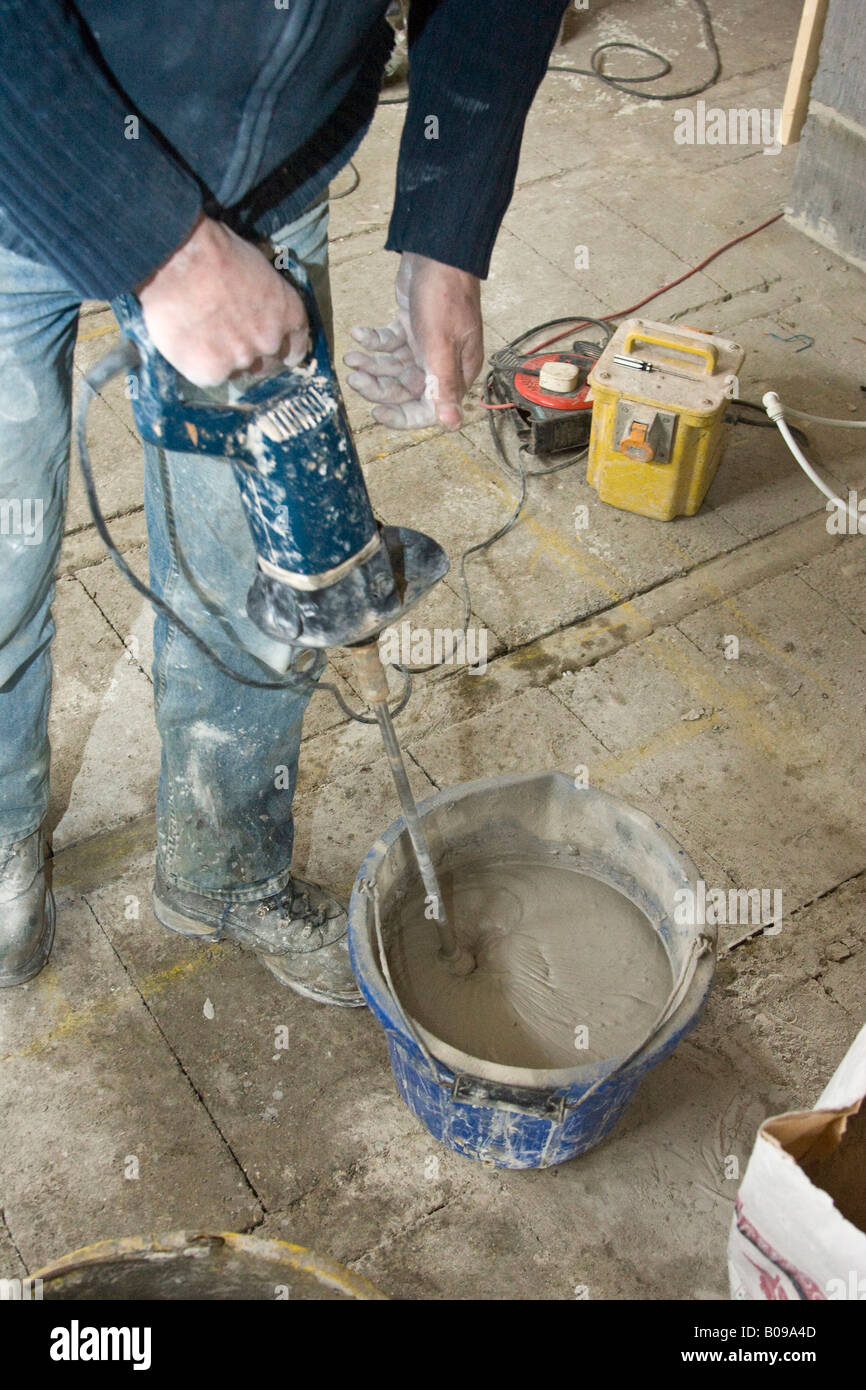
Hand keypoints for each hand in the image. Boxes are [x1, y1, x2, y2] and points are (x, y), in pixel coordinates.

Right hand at [136, 214, 308, 386]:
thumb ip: (263, 299)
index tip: (274, 351)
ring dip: (222, 359)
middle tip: (227, 341)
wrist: (180, 259)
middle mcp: (271, 342)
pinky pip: (206, 374)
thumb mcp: (257, 269)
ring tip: (200, 334)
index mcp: (289, 313)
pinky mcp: (212, 372)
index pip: (296, 345)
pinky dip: (195, 362)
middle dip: (250, 356)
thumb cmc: (215, 251)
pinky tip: (185, 340)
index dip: (283, 349)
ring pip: (235, 370)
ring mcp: (242, 360)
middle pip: (266, 364)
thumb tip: (254, 307)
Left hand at [343, 251, 482, 428]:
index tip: (376, 411)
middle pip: (405, 389)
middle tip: (354, 377)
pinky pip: (389, 343)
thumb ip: (442, 386)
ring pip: (393, 367)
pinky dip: (373, 341)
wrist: (437, 252)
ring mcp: (425, 345)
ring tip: (351, 357)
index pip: (428, 409)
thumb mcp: (441, 345)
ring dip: (371, 364)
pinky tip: (359, 332)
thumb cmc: (444, 297)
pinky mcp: (411, 326)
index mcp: (455, 372)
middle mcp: (442, 363)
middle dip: (378, 386)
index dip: (402, 415)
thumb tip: (452, 425)